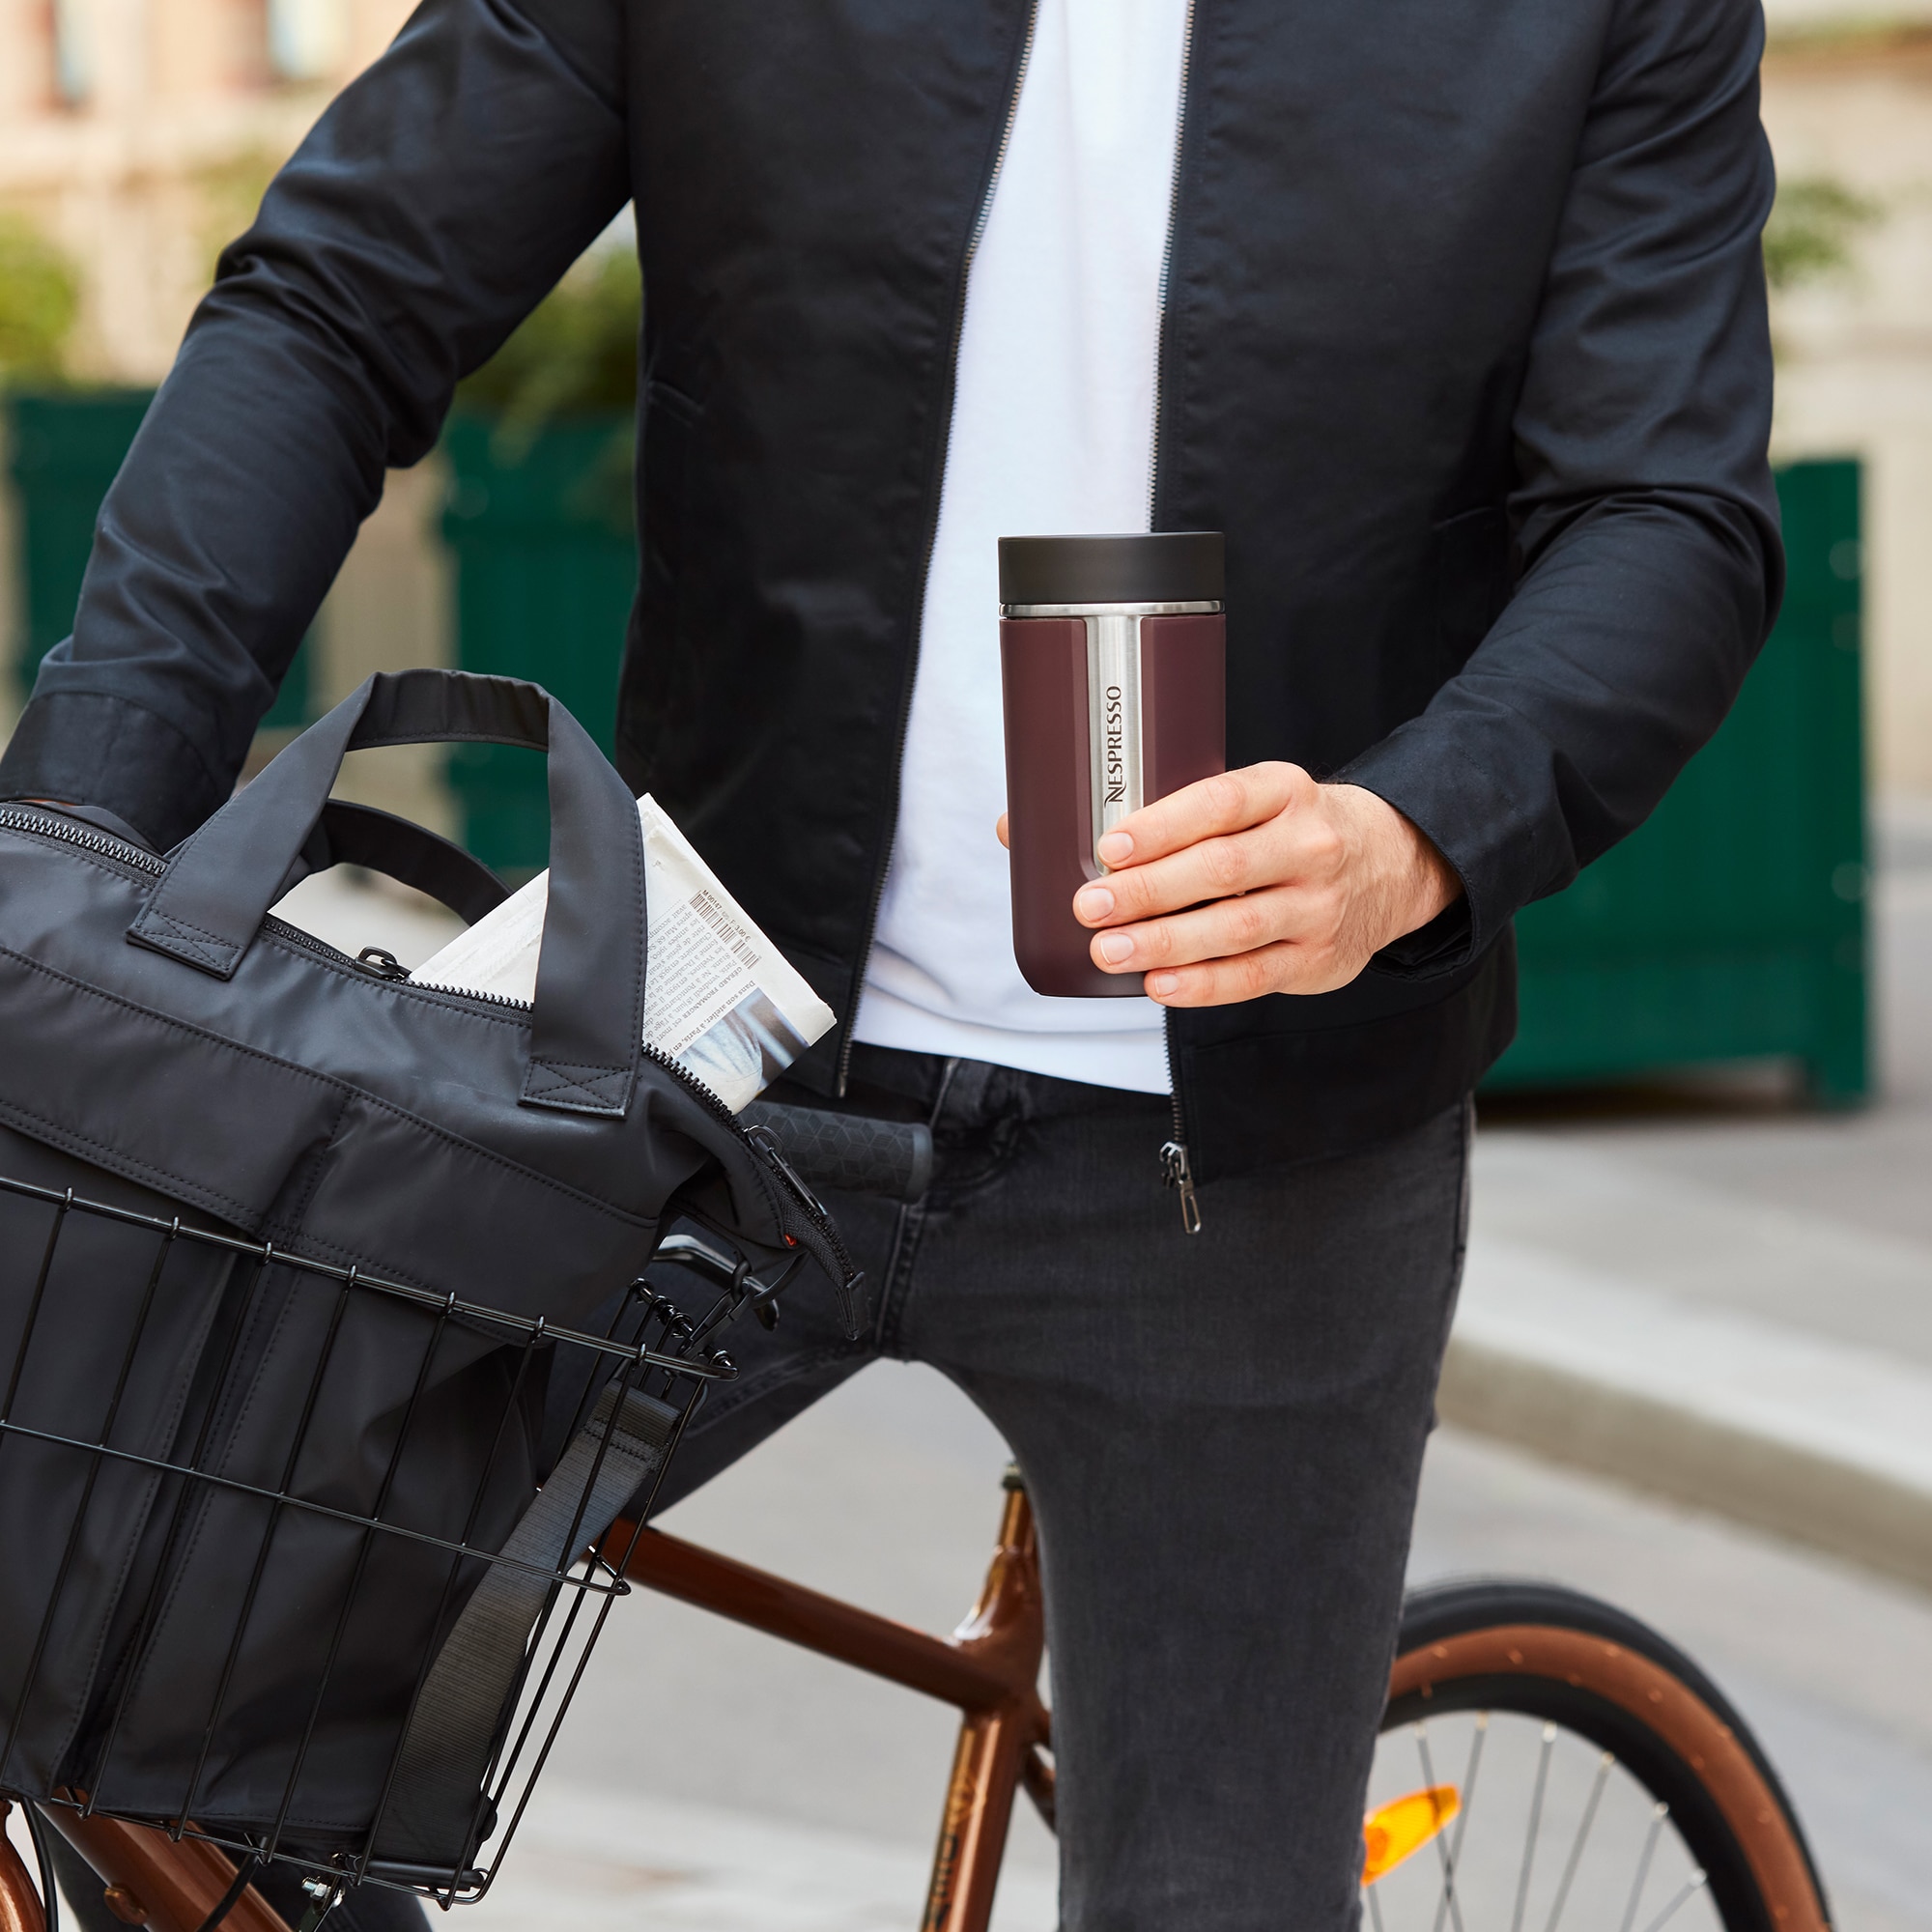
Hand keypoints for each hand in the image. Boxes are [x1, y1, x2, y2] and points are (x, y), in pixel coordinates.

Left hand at [996, 763, 1460, 1005]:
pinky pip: (1253, 975)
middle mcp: (1308, 844)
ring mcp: (1319, 905)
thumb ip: (1155, 811)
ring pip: (1235, 927)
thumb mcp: (1246, 800)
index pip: (1220, 802)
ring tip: (1109, 950)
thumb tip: (1020, 823)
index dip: (1163, 825)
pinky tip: (1160, 984)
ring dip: (1166, 943)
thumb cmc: (1285, 829)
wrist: (1389, 864)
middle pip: (1221, 869)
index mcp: (1283, 789)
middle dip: (1149, 891)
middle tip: (1092, 906)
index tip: (1110, 846)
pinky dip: (1202, 984)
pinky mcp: (1317, 959)